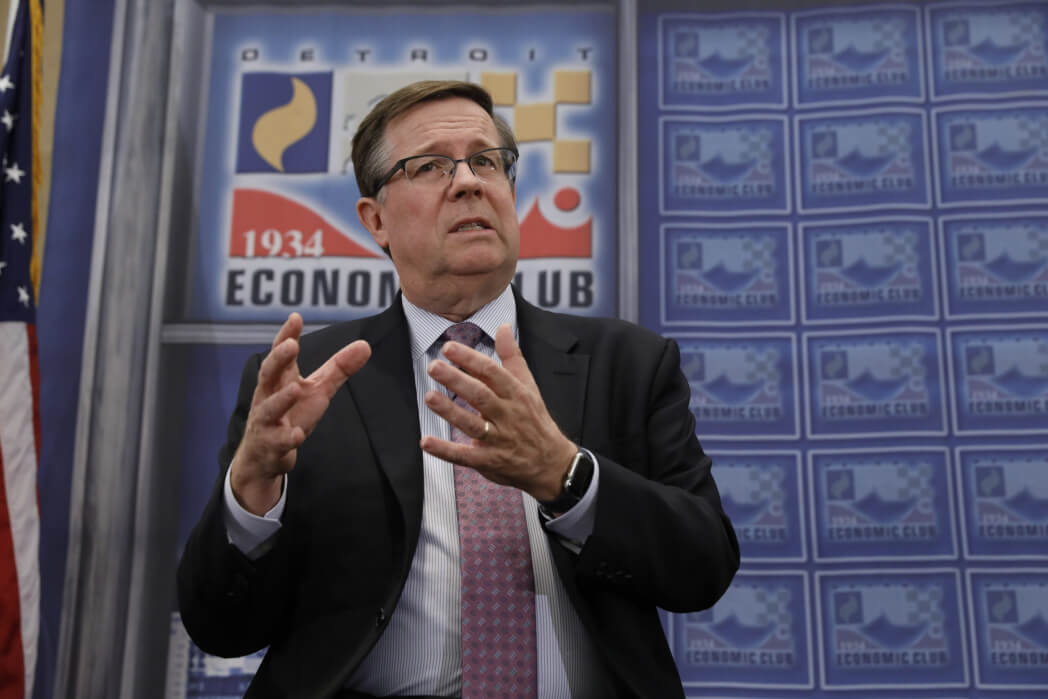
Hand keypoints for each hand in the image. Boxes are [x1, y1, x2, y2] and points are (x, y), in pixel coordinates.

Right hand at [231, 312, 370, 513]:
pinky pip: (277, 442)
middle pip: (267, 375)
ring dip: (281, 399)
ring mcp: (267, 422)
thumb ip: (338, 368)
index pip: (281, 355)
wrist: (265, 455)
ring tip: (296, 389)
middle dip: (277, 359)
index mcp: (279, 380)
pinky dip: (287, 439)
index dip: (286, 335)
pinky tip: (297, 436)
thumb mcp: (317, 390)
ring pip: (268, 409)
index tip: (295, 318)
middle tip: (290, 346)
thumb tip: (365, 345)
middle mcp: (268, 397)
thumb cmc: (291, 414)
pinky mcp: (270, 446)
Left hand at [420, 324, 576, 500]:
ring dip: (450, 411)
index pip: (492, 373)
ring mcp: (498, 440)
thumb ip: (512, 356)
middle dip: (456, 380)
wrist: (552, 463)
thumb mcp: (529, 386)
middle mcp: (507, 416)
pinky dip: (445, 450)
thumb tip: (503, 327)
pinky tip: (426, 442)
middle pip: (480, 395)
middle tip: (435, 366)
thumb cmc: (535, 421)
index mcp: (516, 394)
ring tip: (430, 397)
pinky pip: (465, 456)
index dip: (470, 359)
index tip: (449, 348)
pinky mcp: (489, 461)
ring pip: (472, 424)